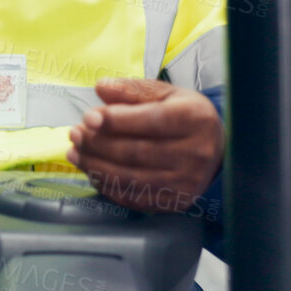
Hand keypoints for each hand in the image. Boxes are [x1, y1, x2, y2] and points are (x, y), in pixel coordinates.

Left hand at [67, 78, 221, 214]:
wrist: (217, 151)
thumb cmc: (187, 117)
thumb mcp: (167, 94)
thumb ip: (133, 89)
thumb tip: (101, 87)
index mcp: (193, 119)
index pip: (149, 121)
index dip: (115, 120)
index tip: (88, 117)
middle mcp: (194, 154)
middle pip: (135, 152)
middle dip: (97, 144)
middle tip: (74, 134)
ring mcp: (185, 182)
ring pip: (130, 177)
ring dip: (95, 166)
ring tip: (74, 153)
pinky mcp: (174, 202)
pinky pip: (133, 196)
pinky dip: (106, 184)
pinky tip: (92, 170)